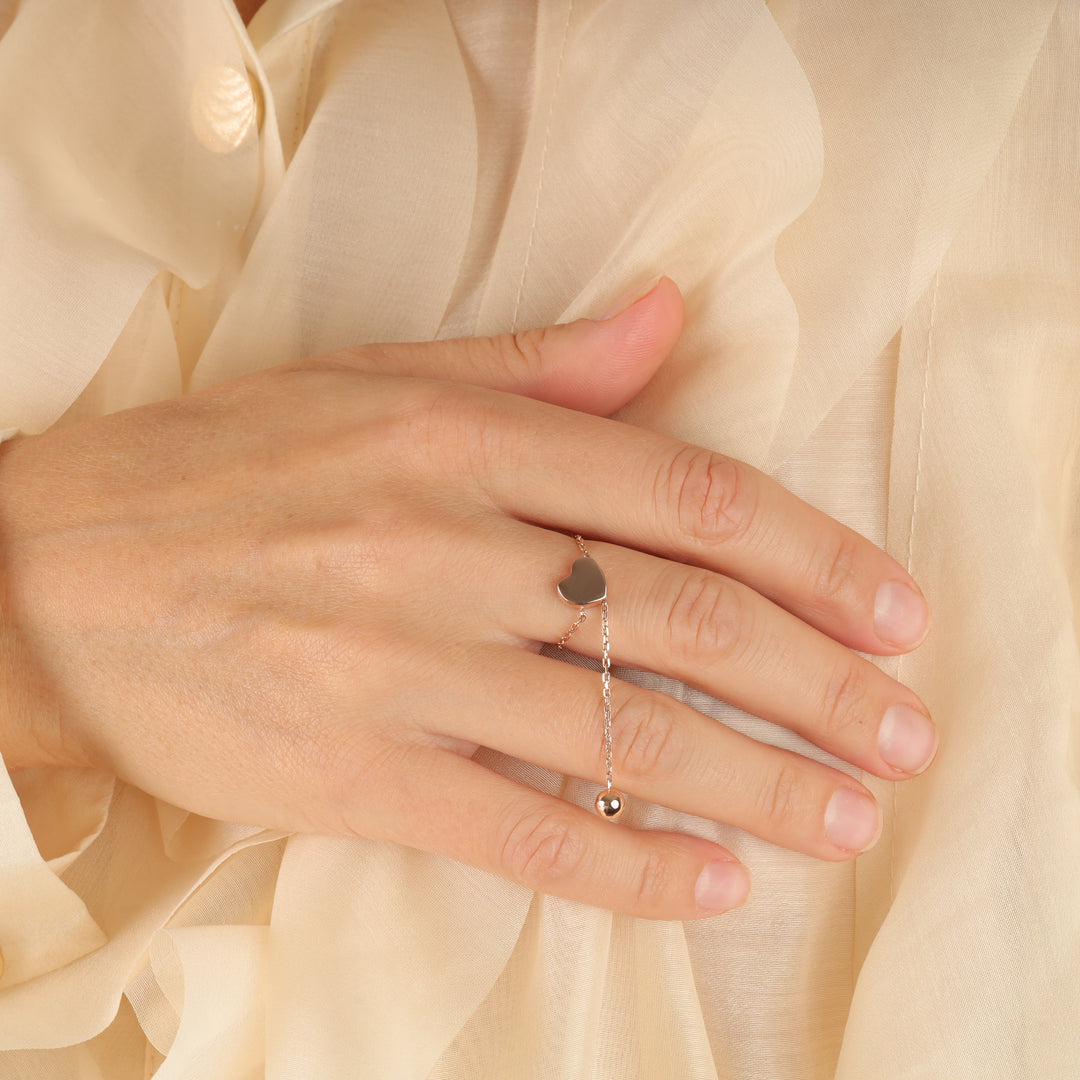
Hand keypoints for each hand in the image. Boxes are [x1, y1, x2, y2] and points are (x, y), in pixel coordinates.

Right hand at [0, 280, 932, 918]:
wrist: (53, 576)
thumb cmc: (219, 468)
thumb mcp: (376, 378)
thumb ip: (540, 363)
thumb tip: (671, 320)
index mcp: (460, 439)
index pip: (686, 493)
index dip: (811, 556)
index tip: (893, 611)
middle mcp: (447, 549)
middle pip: (682, 622)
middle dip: (820, 683)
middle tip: (908, 730)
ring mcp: (403, 669)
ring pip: (620, 737)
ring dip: (758, 783)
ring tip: (848, 817)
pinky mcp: (356, 775)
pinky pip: (521, 835)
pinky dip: (627, 868)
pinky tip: (713, 885)